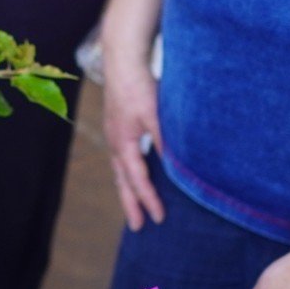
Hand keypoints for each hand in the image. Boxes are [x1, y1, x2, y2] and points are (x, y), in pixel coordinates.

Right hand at [102, 53, 164, 229]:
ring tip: (133, 206)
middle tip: (138, 228)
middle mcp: (114, 143)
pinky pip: (121, 159)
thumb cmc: (139, 86)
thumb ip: (165, 141)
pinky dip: (127, 173)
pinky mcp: (117, 127)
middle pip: (122, 182)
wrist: (122, 60)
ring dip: (127, 190)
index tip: (159, 219)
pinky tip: (136, 172)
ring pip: (120, 171)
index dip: (149, 201)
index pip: (138, 180)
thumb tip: (176, 167)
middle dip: (131, 205)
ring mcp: (113, 135)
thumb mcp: (156, 115)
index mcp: (123, 144)